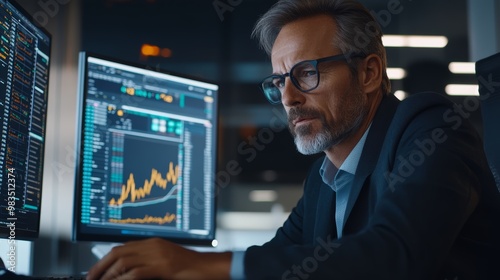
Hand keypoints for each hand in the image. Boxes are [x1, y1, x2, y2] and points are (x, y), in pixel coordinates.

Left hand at [86, 237, 231, 279]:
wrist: (209, 267)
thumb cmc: (191, 267)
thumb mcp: (167, 261)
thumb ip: (150, 262)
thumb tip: (129, 273)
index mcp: (152, 243)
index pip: (122, 248)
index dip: (105, 260)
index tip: (95, 272)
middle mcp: (152, 246)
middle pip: (118, 253)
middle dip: (100, 267)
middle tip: (90, 279)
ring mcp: (157, 255)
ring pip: (123, 262)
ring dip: (108, 275)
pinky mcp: (163, 266)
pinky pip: (135, 273)